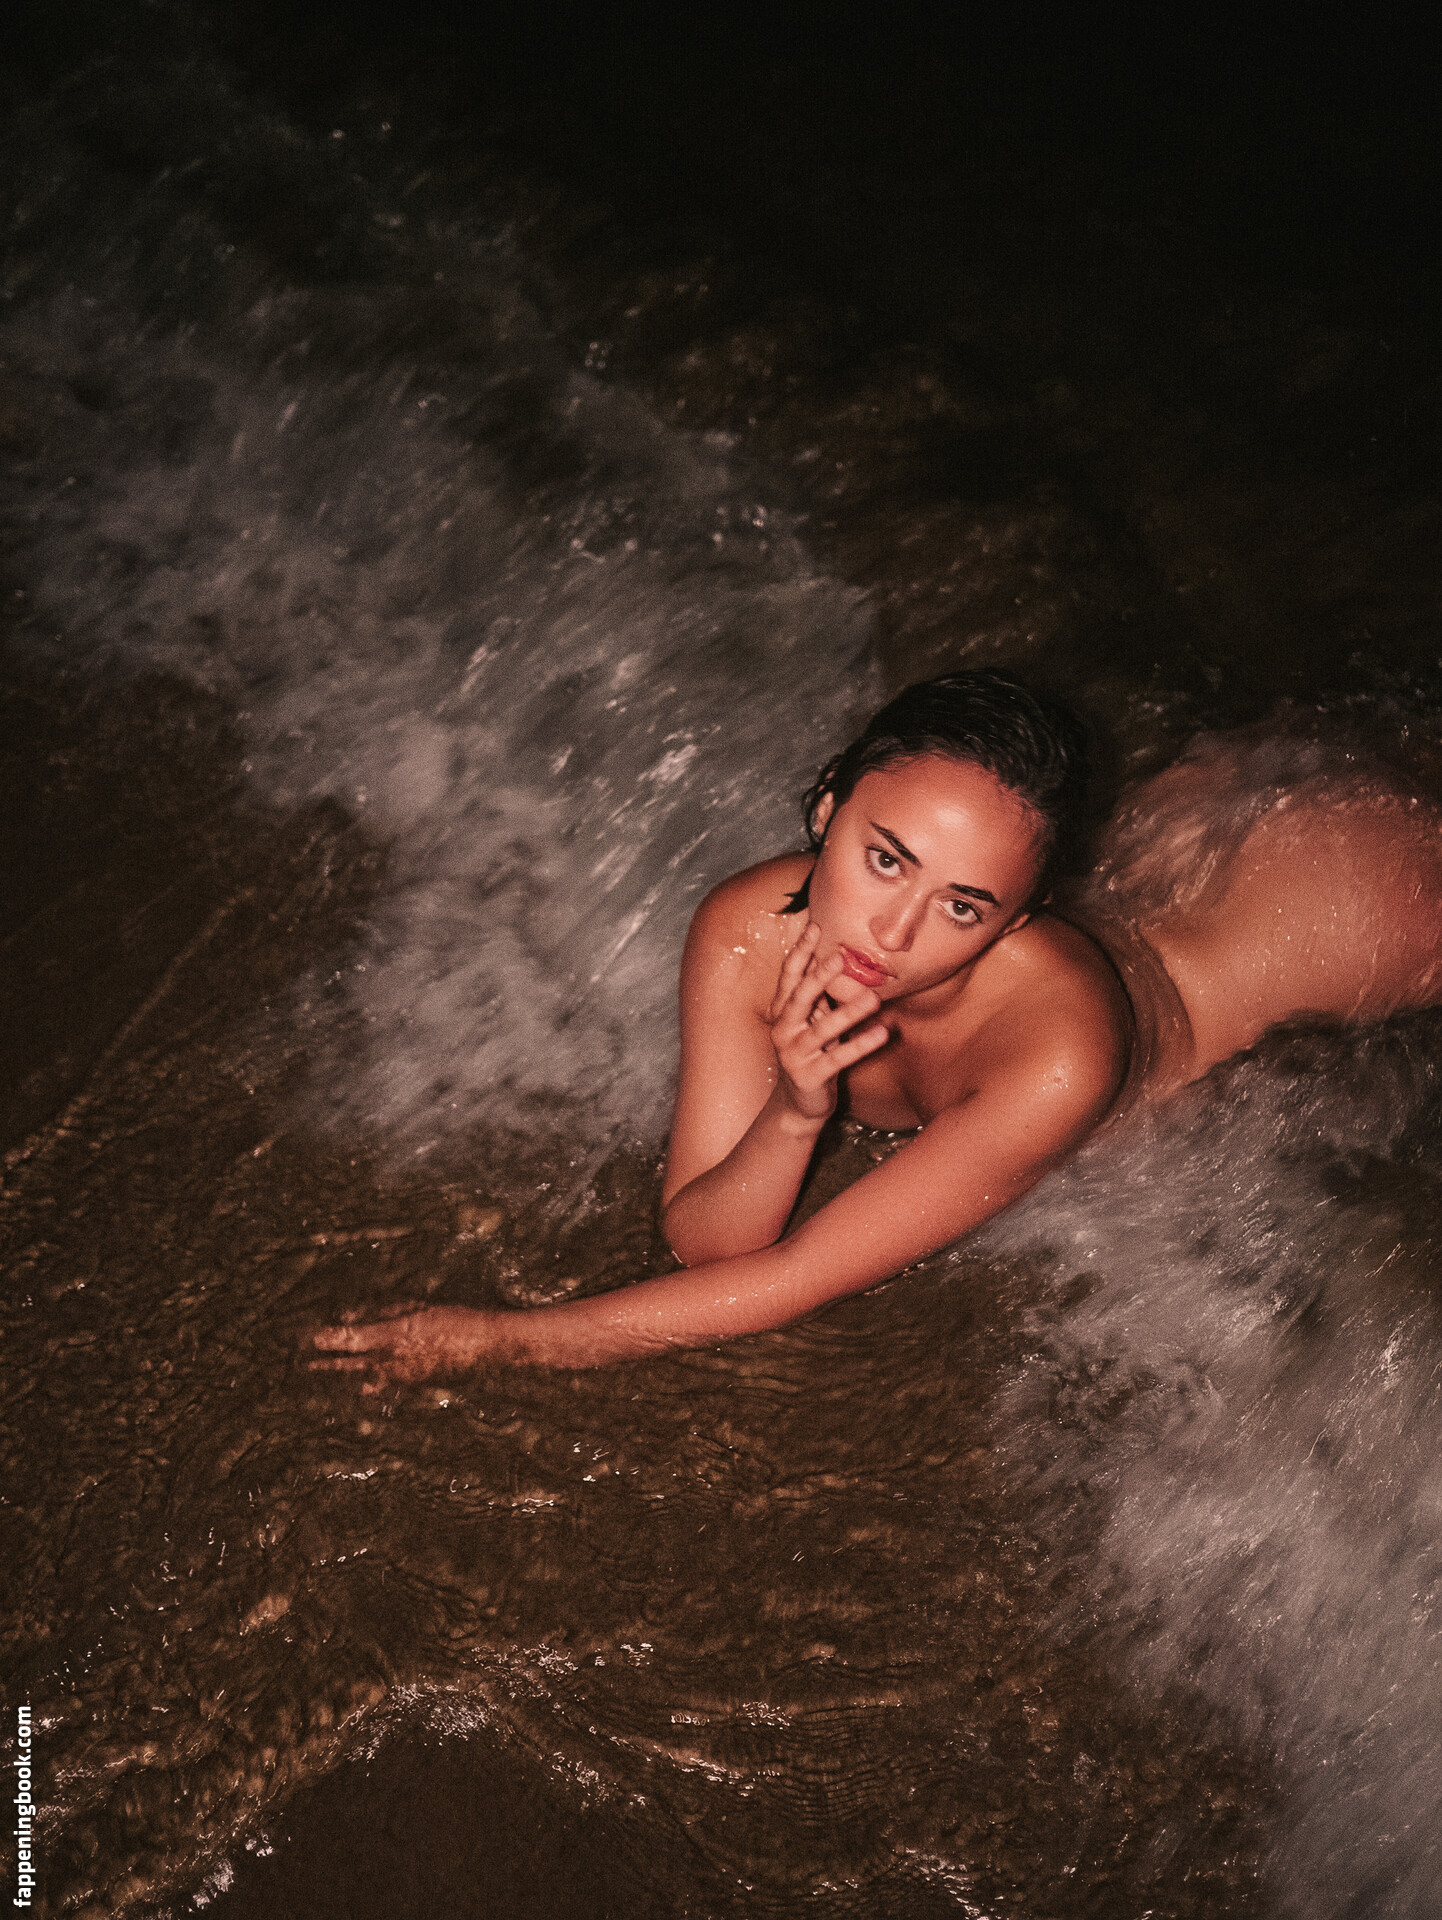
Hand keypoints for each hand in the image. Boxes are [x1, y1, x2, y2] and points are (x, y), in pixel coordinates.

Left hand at [310, 1303, 512, 1390]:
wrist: (484, 1348)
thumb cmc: (454, 1320)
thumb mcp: (416, 1309)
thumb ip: (384, 1313)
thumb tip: (357, 1317)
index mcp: (390, 1339)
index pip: (350, 1340)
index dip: (328, 1339)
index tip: (309, 1339)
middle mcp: (391, 1362)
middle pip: (351, 1364)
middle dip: (327, 1364)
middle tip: (305, 1366)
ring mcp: (401, 1377)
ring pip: (364, 1377)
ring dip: (345, 1375)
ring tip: (324, 1377)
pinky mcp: (413, 1385)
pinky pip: (384, 1385)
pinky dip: (370, 1384)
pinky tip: (363, 1386)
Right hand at [765, 919, 887, 1124]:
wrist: (799, 1104)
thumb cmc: (811, 1053)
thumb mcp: (812, 1021)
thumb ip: (818, 995)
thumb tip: (833, 955)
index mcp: (782, 1011)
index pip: (789, 975)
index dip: (800, 951)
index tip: (815, 925)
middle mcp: (783, 1030)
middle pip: (799, 997)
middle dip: (818, 976)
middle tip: (839, 955)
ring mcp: (794, 1054)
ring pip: (822, 1029)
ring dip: (848, 1013)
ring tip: (873, 998)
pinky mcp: (810, 1076)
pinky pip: (839, 1058)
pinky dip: (861, 1045)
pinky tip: (883, 1033)